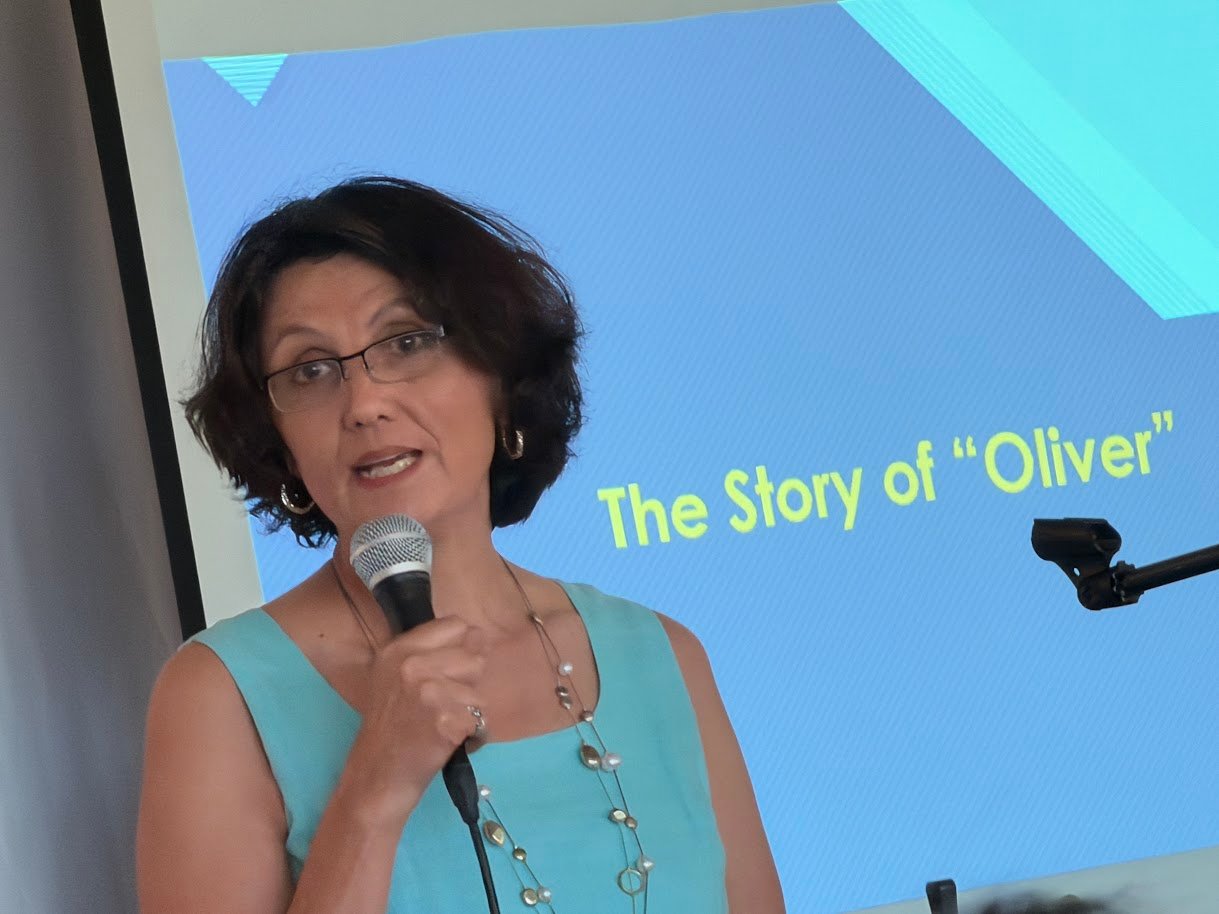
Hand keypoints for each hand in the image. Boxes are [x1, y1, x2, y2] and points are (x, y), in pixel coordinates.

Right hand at [341, 617, 486, 826]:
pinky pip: (480, 720)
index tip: (452, 669)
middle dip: (468, 683)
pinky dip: (473, 735)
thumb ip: (432, 653)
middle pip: (474, 656)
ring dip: (470, 713)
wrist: (376, 777)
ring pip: (479, 692)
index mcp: (399, 648)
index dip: (463, 646)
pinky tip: (449, 742)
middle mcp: (412, 664)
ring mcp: (429, 692)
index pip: (457, 624)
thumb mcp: (395, 677)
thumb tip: (480, 636)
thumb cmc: (390, 728)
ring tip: (443, 726)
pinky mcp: (446, 721)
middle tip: (443, 706)